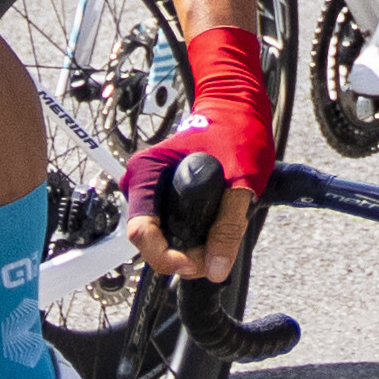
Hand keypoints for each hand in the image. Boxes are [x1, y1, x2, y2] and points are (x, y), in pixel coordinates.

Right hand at [123, 29, 280, 285]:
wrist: (236, 110)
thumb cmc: (235, 132)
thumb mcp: (240, 181)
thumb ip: (228, 226)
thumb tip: (215, 268)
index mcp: (146, 173)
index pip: (140, 231)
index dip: (166, 256)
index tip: (195, 263)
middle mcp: (138, 183)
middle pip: (148, 241)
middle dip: (180, 256)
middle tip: (215, 254)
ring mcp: (148, 192)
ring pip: (159, 239)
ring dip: (186, 249)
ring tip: (217, 239)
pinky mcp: (160, 198)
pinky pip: (167, 230)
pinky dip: (188, 239)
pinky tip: (210, 231)